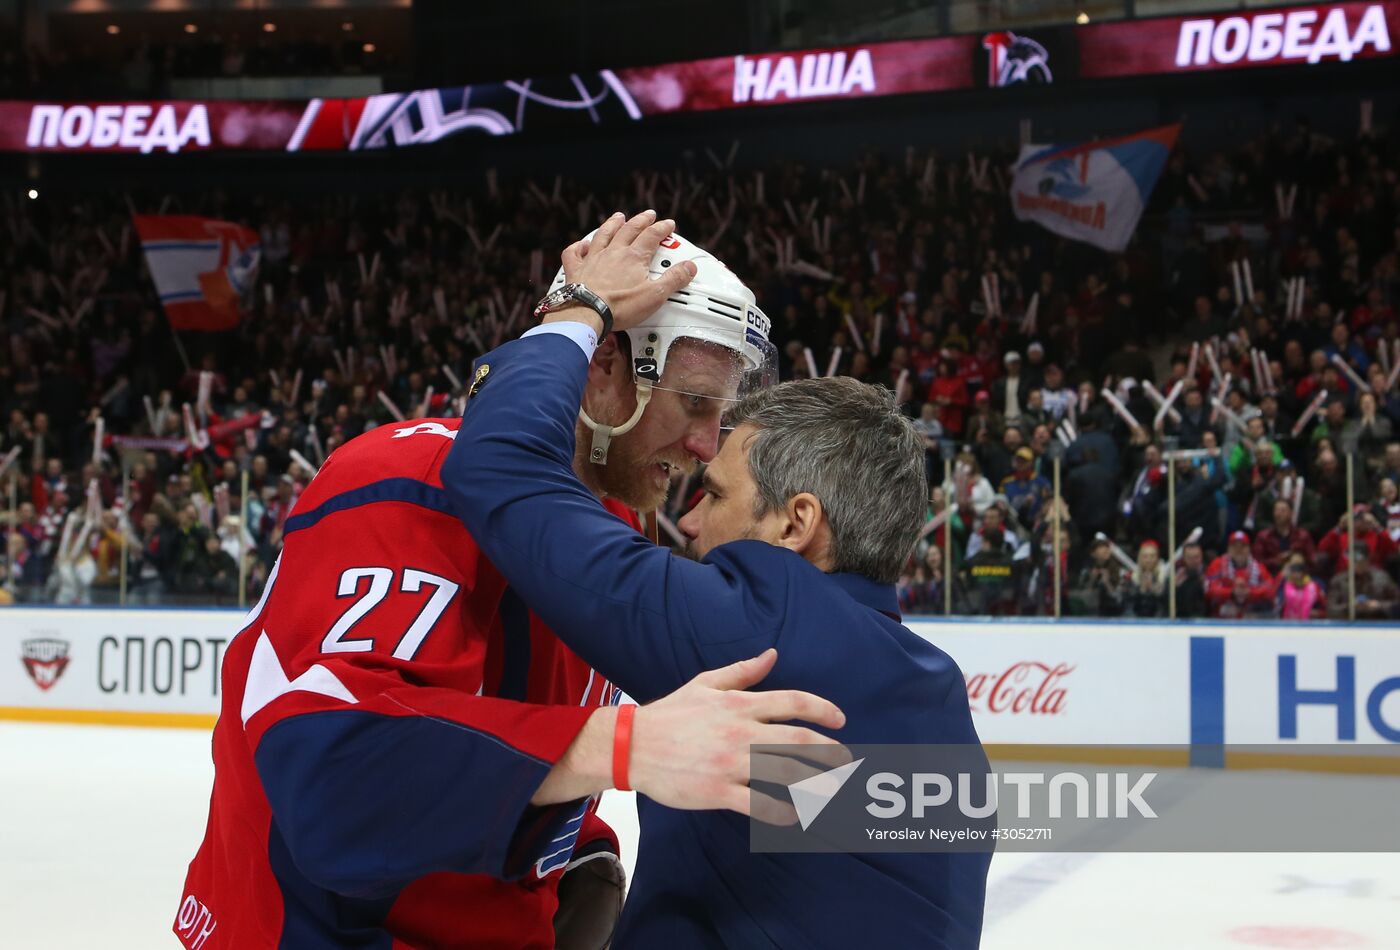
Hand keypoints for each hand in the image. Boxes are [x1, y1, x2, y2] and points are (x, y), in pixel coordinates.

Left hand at [555, 210, 696, 333]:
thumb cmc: (620, 306)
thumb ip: (674, 279)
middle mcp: (613, 253)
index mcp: (634, 257)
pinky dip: (578, 246)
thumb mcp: (655, 295)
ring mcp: (593, 259)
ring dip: (612, 224)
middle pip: (629, 230)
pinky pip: (574, 253)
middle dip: (641, 221)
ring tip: (618, 217)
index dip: (662, 228)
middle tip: (648, 215)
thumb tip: (689, 268)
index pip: (651, 236)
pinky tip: (582, 244)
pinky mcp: (577, 270)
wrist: (588, 313)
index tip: (668, 225)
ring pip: (603, 235)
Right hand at [630, 648, 849, 823]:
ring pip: (786, 773)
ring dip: (817, 783)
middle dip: (830, 751)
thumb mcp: (705, 684)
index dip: (823, 709)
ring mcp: (730, 763)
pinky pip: (759, 804)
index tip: (841, 720)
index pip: (792, 701)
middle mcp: (740, 732)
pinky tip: (795, 814)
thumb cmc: (671, 714)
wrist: (632, 746)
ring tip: (834, 790)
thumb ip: (743, 671)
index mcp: (739, 704)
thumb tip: (773, 654)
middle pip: (798, 740)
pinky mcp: (717, 790)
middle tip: (846, 760)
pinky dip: (782, 811)